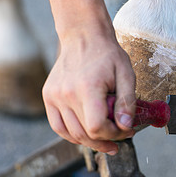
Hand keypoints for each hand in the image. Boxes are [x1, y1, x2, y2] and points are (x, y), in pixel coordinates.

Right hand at [43, 32, 135, 154]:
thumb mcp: (126, 74)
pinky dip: (72, 135)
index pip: (96, 127)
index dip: (113, 134)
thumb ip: (127, 102)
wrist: (83, 35)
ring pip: (71, 133)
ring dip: (90, 141)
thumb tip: (126, 126)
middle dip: (105, 140)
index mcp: (87, 87)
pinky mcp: (48, 96)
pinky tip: (86, 135)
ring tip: (105, 138)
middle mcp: (66, 93)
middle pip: (84, 133)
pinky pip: (58, 126)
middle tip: (120, 137)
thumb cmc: (107, 54)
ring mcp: (54, 96)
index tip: (126, 130)